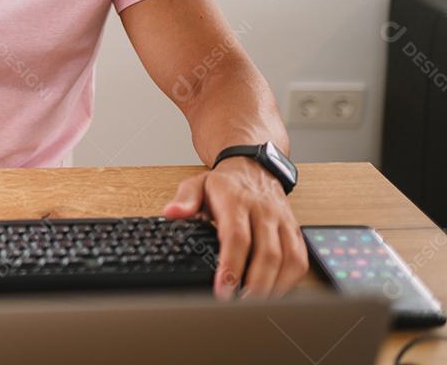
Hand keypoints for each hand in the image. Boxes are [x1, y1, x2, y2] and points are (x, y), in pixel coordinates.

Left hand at [163, 157, 308, 299]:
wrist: (252, 166)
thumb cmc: (224, 183)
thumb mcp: (197, 183)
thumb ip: (185, 199)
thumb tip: (172, 213)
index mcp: (236, 200)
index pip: (237, 237)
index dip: (231, 266)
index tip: (222, 289)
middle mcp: (263, 211)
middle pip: (267, 254)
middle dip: (255, 285)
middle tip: (241, 306)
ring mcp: (281, 221)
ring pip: (288, 258)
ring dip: (275, 286)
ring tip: (257, 305)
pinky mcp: (294, 230)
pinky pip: (300, 258)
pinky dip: (291, 280)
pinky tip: (276, 293)